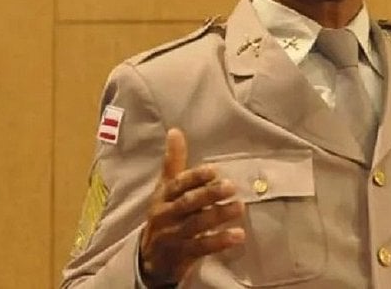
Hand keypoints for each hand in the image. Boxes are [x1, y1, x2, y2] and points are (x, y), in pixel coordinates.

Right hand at [138, 128, 245, 286]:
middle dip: (208, 195)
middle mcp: (166, 216)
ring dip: (218, 216)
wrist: (151, 259)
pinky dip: (220, 241)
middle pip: (187, 204)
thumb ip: (173, 162)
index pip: (177, 185)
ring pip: (196, 225)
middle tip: (230, 186)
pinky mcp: (183, 255)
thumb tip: (175, 131)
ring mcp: (173, 237)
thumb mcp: (165, 189)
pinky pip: (202, 248)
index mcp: (163, 197)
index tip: (213, 170)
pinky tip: (238, 235)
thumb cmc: (164, 215)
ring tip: (240, 207)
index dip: (195, 177)